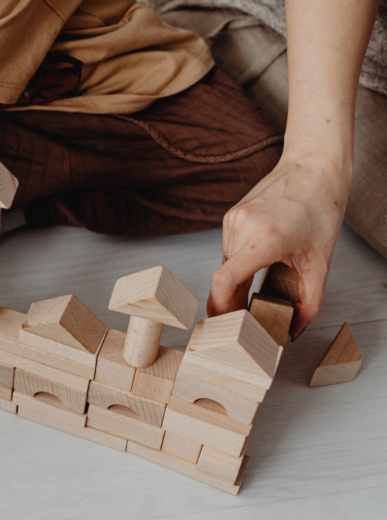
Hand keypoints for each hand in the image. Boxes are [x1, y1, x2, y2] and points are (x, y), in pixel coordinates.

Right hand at [208, 155, 349, 339]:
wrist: (313, 167)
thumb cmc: (320, 208)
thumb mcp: (321, 262)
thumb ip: (309, 302)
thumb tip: (294, 330)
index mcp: (264, 240)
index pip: (224, 282)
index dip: (220, 307)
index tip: (224, 323)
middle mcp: (241, 228)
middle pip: (223, 278)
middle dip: (232, 301)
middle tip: (249, 317)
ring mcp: (232, 220)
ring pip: (225, 265)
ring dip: (237, 281)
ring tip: (261, 284)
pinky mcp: (230, 216)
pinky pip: (229, 250)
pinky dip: (241, 262)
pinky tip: (261, 259)